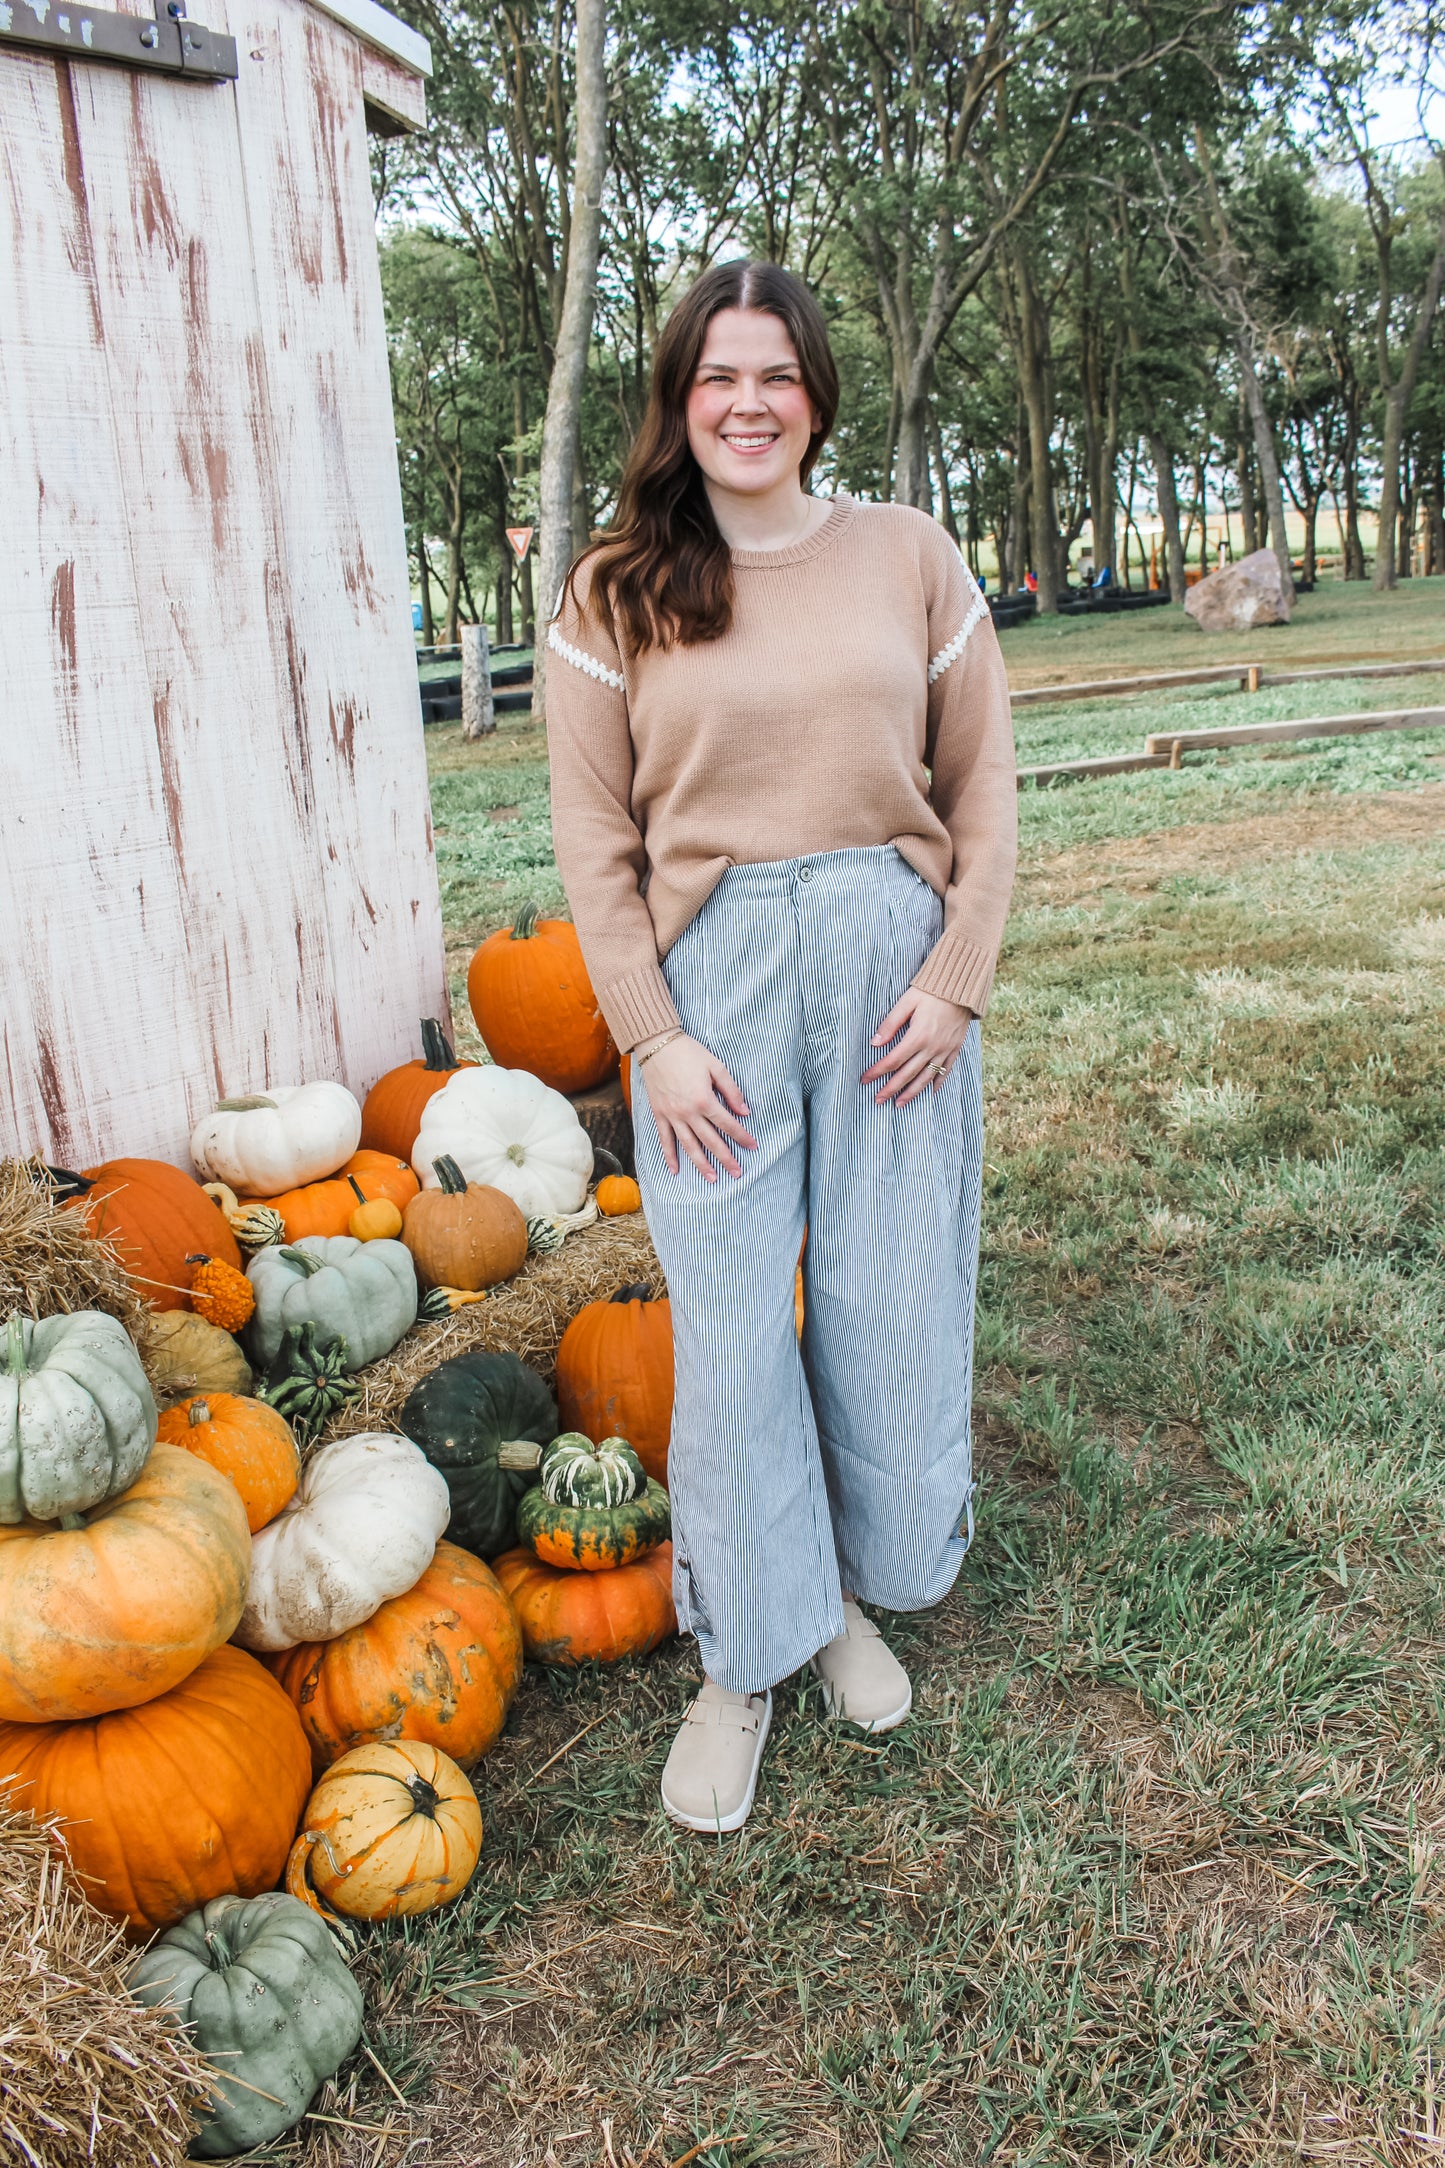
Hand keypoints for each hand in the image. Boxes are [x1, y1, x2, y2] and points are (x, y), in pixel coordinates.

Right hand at [637, 1034, 757, 1180]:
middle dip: (726, 1158)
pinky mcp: (659, 1114)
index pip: (728, 1124)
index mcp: (704, 1100)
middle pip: (710, 1141)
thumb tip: (745, 1112)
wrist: (656, 1045)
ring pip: (689, 1145)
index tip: (753, 1146)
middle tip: (737, 1173)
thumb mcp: (716, 1066)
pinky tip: (675, 1170)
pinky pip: (665, 1139)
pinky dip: (670, 1156)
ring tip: (712, 1178)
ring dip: (701, 1164)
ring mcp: (672, 1115)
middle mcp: (688, 1112)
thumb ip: (731, 1090)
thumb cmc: (688, 1052)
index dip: (742, 1136)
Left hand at [861, 989, 972, 1107]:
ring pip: (926, 1077)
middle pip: (908, 1074)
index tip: (864, 1079)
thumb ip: (890, 1023)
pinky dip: (936, 1083)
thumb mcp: (906, 1002)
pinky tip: (928, 1092)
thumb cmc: (931, 991)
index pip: (893, 1060)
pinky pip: (946, 1071)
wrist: (962, 986)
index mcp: (918, 1036)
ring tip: (899, 1104)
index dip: (877, 1071)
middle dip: (891, 1088)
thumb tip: (874, 1043)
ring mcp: (945, 1050)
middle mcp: (932, 1047)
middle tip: (878, 1100)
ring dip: (912, 1093)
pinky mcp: (955, 1048)